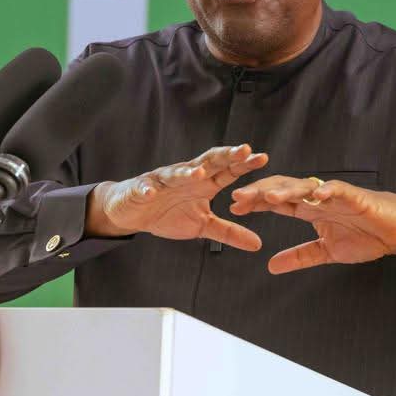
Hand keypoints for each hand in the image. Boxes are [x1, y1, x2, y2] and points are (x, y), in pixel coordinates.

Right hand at [86, 145, 268, 250]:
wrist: (133, 211)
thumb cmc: (169, 213)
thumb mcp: (202, 225)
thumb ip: (229, 232)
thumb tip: (258, 244)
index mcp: (203, 183)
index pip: (227, 170)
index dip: (243, 164)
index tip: (262, 158)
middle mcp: (186, 176)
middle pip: (208, 162)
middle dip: (225, 156)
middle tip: (243, 150)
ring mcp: (163, 181)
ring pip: (177, 173)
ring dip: (187, 173)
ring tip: (200, 173)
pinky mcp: (141, 189)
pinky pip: (145, 189)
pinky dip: (148, 190)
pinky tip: (151, 192)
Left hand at [229, 176, 395, 272]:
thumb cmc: (365, 236)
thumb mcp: (325, 252)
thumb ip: (299, 256)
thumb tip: (271, 266)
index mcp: (309, 210)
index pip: (277, 202)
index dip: (255, 203)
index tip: (234, 206)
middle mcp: (318, 198)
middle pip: (284, 189)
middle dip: (260, 192)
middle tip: (238, 197)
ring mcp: (335, 195)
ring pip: (306, 187)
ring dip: (286, 190)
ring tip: (268, 196)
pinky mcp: (355, 196)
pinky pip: (338, 191)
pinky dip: (327, 192)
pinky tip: (315, 196)